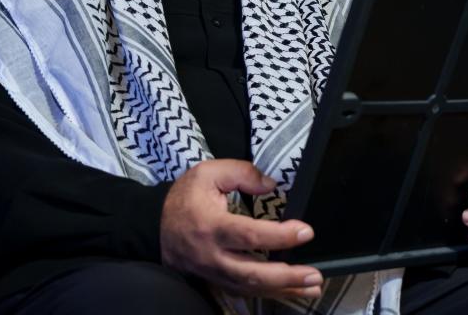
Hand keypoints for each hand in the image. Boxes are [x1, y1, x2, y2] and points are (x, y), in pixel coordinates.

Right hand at [160, 159, 322, 300]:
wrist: (153, 223)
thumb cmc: (185, 196)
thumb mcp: (209, 172)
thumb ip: (243, 173)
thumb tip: (272, 185)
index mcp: (210, 225)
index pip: (250, 236)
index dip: (280, 237)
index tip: (306, 232)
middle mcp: (210, 255)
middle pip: (251, 273)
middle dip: (286, 276)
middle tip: (314, 275)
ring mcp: (210, 273)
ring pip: (249, 288)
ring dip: (283, 289)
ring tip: (312, 288)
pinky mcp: (212, 281)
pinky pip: (242, 291)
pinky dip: (268, 294)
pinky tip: (290, 292)